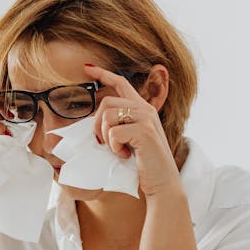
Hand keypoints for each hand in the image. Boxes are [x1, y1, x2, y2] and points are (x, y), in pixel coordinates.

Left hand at [83, 64, 182, 197]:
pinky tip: (125, 154)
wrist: (162, 182)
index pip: (121, 82)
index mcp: (142, 108)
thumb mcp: (129, 139)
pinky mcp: (144, 131)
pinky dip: (114, 147)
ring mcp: (146, 118)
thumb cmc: (143, 164)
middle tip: (104, 143)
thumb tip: (93, 121)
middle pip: (106, 101)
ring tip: (118, 149)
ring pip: (108, 115)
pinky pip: (113, 133)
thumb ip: (118, 125)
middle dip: (97, 124)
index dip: (103, 74)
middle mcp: (145, 109)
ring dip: (106, 137)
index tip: (87, 67)